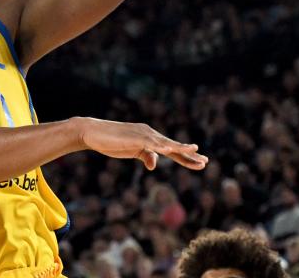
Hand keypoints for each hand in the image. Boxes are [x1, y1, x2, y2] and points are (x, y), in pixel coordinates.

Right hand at [75, 116, 208, 169]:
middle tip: (206, 162)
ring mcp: (143, 135)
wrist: (92, 132)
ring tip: (196, 152)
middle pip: (173, 147)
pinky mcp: (134, 137)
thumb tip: (154, 166)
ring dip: (181, 149)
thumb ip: (145, 157)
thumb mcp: (130, 152)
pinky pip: (151, 143)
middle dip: (189, 155)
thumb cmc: (110, 142)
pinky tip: (170, 149)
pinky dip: (161, 146)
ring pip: (166, 144)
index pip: (171, 149)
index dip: (186, 156)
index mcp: (149, 139)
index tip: (200, 162)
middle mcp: (150, 134)